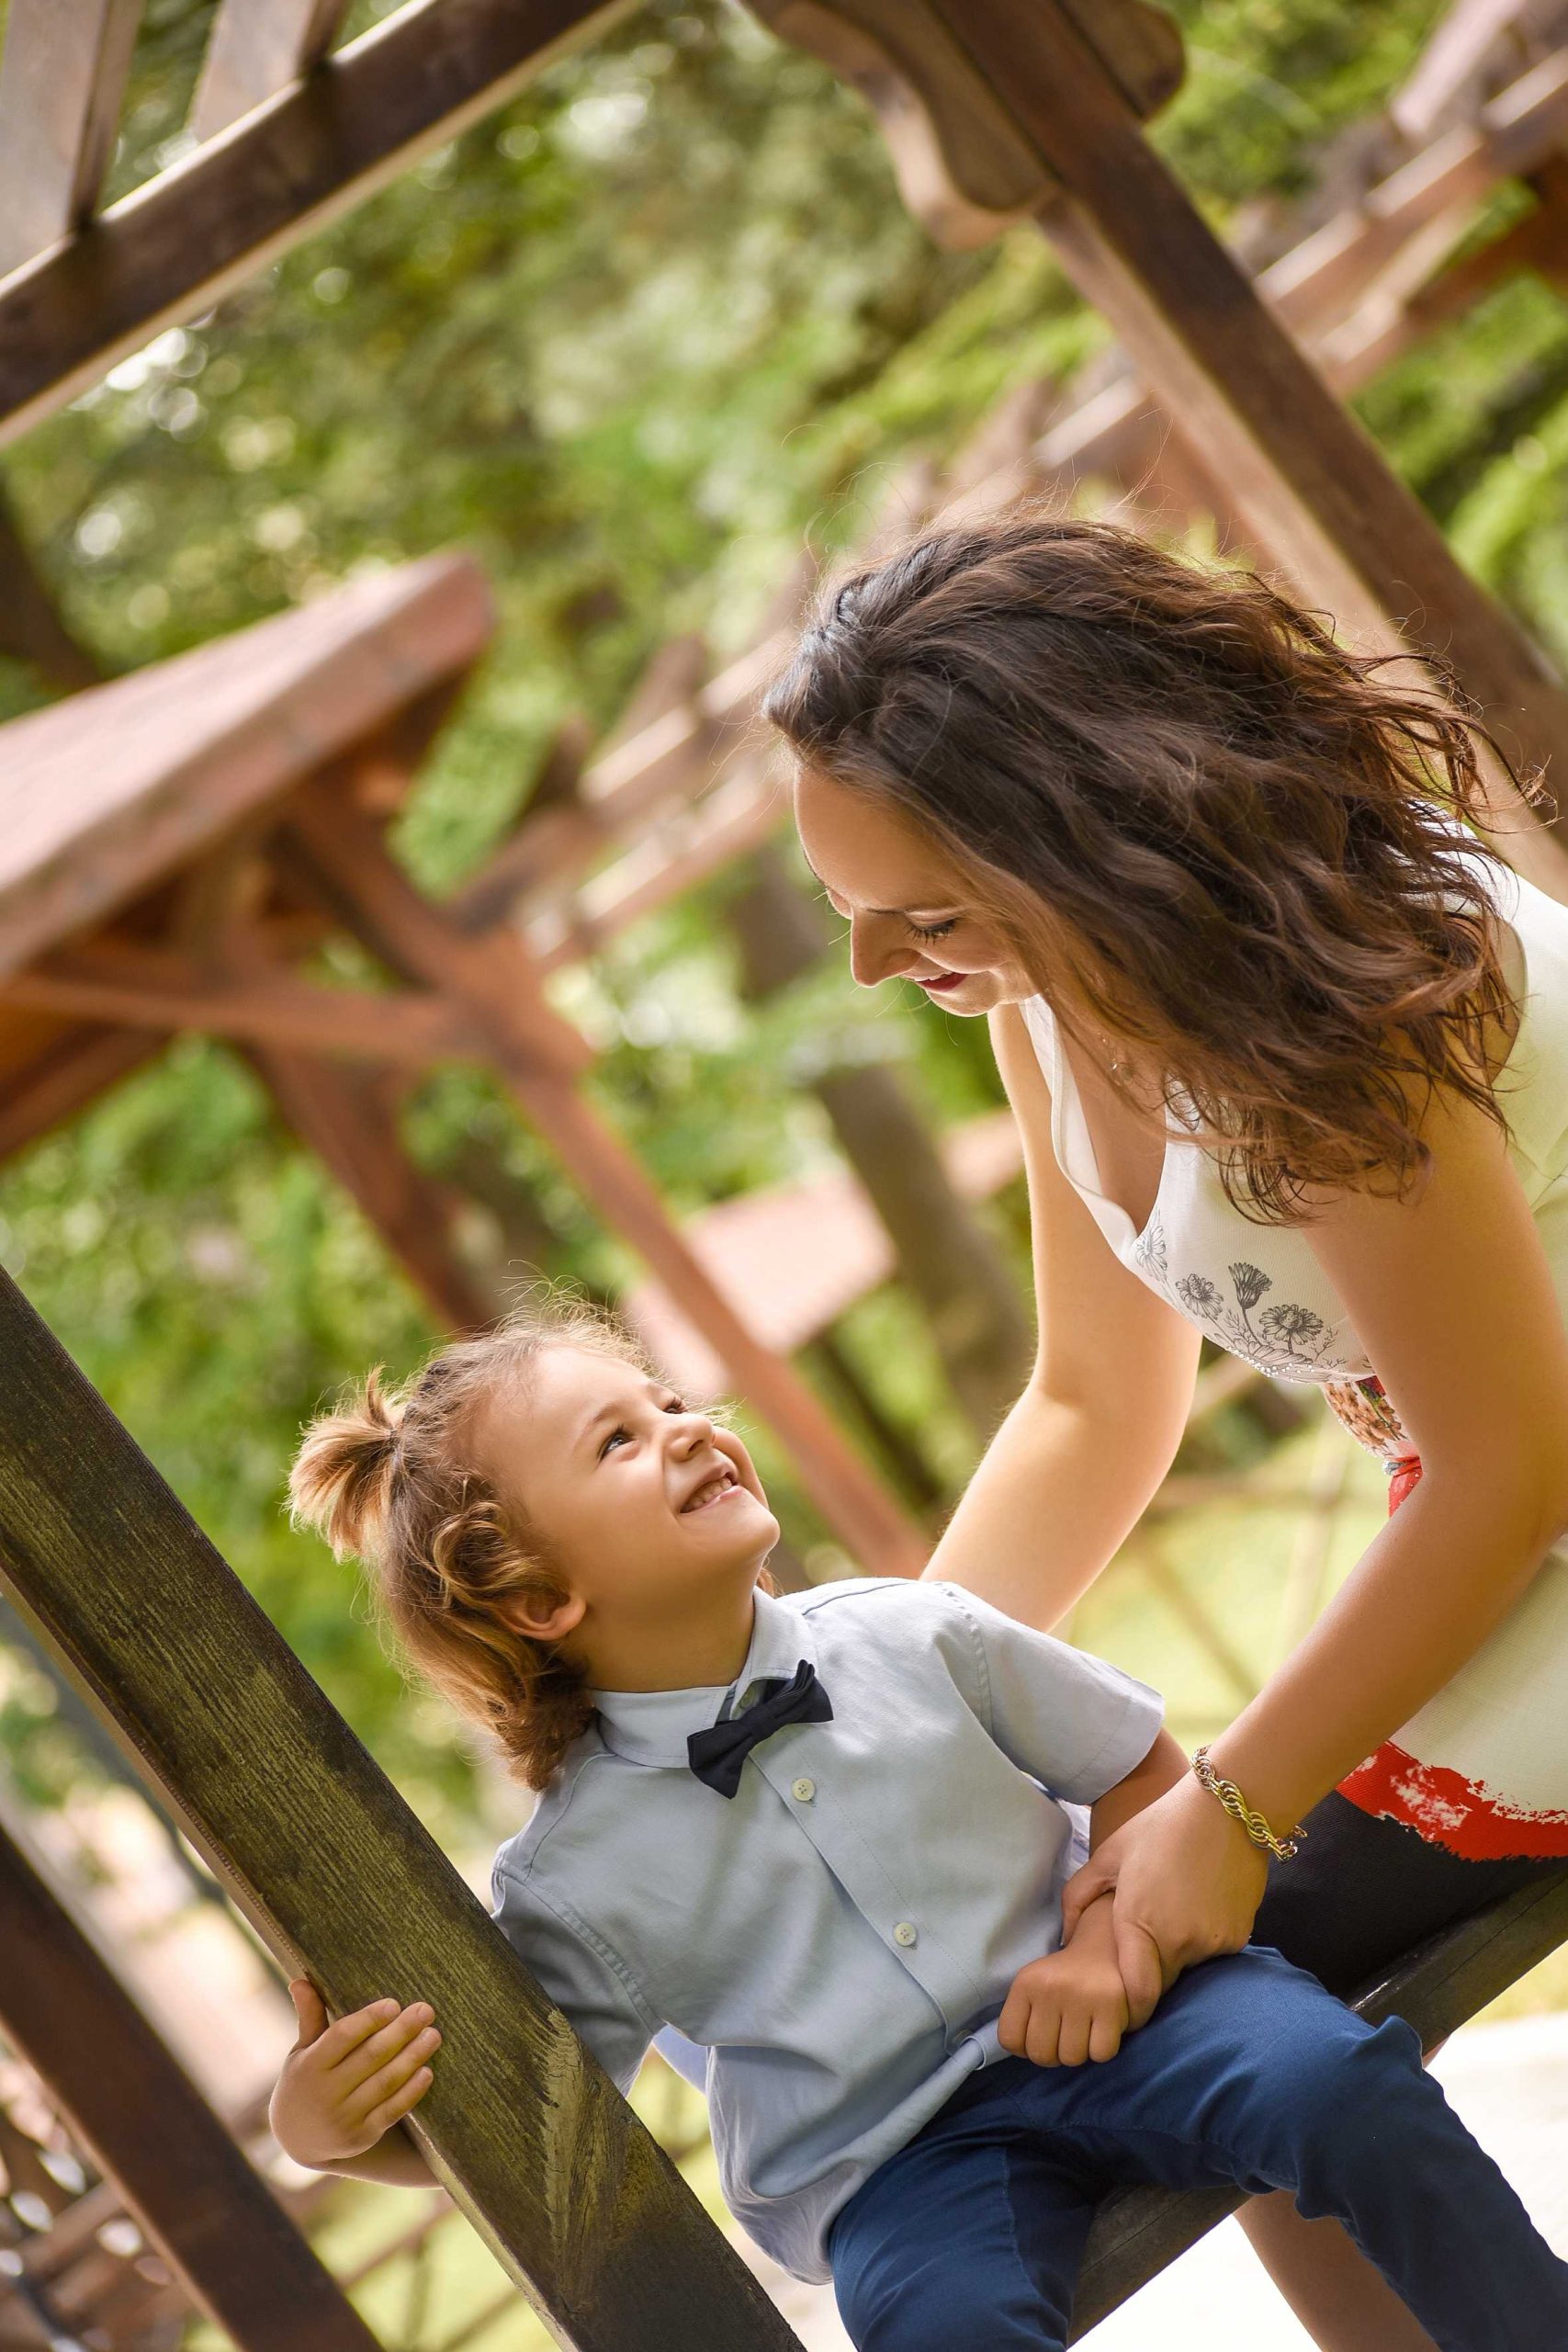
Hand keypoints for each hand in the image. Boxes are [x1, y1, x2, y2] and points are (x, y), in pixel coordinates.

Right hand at [270, 1981, 440, 2168]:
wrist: (297, 2139)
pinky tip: (427, 2071)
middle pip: (370, 2057)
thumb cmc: (305, 2081)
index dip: (368, 2020)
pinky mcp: (361, 2137)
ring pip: (385, 2083)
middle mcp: (325, 2093)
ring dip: (413, 2057)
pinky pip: (391, 2111)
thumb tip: (300, 1981)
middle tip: (426, 2010)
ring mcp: (343, 2118)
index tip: (393, 2003)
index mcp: (310, 2066)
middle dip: (401, 2032)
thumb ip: (309, 2017)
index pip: (342, 2037)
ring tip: (433, 2035)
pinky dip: (411, 2092)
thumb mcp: (301, 2051)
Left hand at [998, 1895, 1130, 2066]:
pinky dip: (1101, 2050)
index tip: (1038, 2037)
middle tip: (1063, 2037)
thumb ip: (1022, 2017)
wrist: (1105, 1945)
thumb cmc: (1065, 1975)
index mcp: (1026, 1983)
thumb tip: (1023, 2053)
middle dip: (1053, 2055)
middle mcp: (1050, 1988)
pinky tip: (1101, 2031)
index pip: (1009, 2039)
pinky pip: (1101, 2054)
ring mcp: (1081, 1997)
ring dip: (1079, 2053)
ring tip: (1083, 2032)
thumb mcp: (1034, 1985)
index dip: (1023, 2048)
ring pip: (1072, 2058)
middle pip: (1041, 2055)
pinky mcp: (1111, 2005)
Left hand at [1061, 1776, 1268, 2023]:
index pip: (1136, 1996)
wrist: (1225, 1810)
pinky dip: (1201, 1941)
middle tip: (1141, 1951)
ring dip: (1175, 1954)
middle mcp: (1179, 1942)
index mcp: (1140, 1923)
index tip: (1120, 2012)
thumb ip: (1078, 1896)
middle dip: (1148, 1976)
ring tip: (1172, 1915)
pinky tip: (1198, 1907)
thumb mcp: (1109, 1855)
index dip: (1127, 2011)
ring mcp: (1211, 1942)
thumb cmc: (1160, 1827)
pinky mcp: (1237, 1938)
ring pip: (1186, 1967)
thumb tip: (1066, 1935)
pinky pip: (1211, 1952)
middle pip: (1159, 1983)